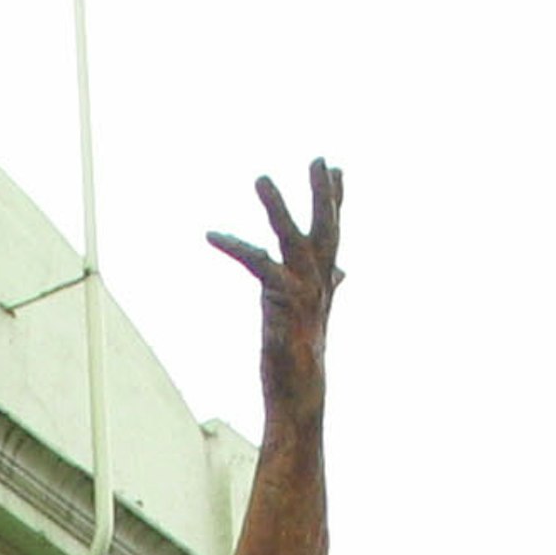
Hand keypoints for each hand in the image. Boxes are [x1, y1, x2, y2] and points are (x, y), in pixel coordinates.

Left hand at [207, 158, 343, 425]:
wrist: (299, 394)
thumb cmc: (301, 357)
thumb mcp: (316, 313)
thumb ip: (329, 285)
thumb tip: (344, 271)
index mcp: (324, 282)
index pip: (333, 233)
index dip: (336, 200)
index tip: (336, 168)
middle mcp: (319, 283)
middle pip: (326, 229)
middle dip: (323, 194)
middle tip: (318, 159)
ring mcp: (304, 292)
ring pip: (292, 239)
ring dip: (276, 207)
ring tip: (261, 179)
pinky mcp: (282, 303)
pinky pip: (257, 265)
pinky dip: (234, 247)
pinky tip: (211, 234)